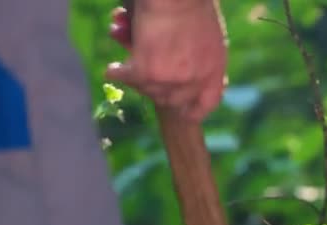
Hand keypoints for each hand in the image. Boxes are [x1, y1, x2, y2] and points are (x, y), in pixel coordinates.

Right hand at [106, 1, 226, 121]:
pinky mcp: (147, 73)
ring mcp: (171, 79)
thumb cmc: (191, 4)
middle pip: (171, 101)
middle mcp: (194, 80)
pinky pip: (127, 78)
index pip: (206, 104)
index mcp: (213, 71)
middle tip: (148, 77)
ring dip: (136, 74)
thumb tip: (193, 80)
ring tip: (131, 56)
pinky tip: (112, 68)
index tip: (181, 111)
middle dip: (157, 89)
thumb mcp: (210, 38)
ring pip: (147, 89)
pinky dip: (117, 71)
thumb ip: (204, 61)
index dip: (192, 110)